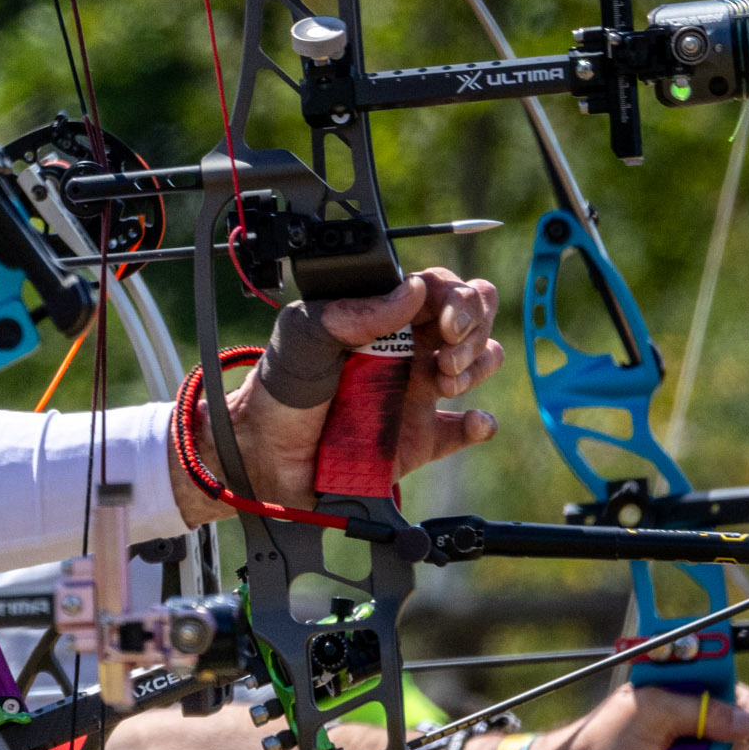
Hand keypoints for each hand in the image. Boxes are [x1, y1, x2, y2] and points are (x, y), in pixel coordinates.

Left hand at [175, 267, 501, 522]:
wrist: (265, 460)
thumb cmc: (277, 392)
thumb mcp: (301, 338)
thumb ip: (349, 312)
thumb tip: (412, 291)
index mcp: (381, 319)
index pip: (440, 289)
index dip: (458, 299)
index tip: (447, 324)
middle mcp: (407, 349)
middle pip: (473, 320)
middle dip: (474, 332)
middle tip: (446, 358)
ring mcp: (419, 393)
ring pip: (481, 363)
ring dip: (478, 368)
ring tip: (444, 385)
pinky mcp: (423, 439)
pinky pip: (472, 427)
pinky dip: (483, 423)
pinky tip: (469, 423)